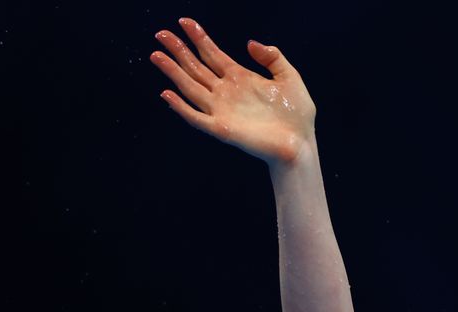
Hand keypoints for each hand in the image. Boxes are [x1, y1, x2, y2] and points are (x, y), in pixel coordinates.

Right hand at [150, 18, 315, 164]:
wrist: (301, 143)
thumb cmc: (297, 115)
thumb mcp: (289, 77)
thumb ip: (272, 57)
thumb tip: (250, 43)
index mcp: (240, 77)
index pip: (212, 53)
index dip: (198, 37)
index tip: (184, 21)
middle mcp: (226, 92)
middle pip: (195, 67)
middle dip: (178, 50)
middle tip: (160, 33)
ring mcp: (221, 110)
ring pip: (190, 87)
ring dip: (173, 72)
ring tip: (156, 55)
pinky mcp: (221, 128)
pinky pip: (196, 117)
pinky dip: (181, 107)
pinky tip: (167, 94)